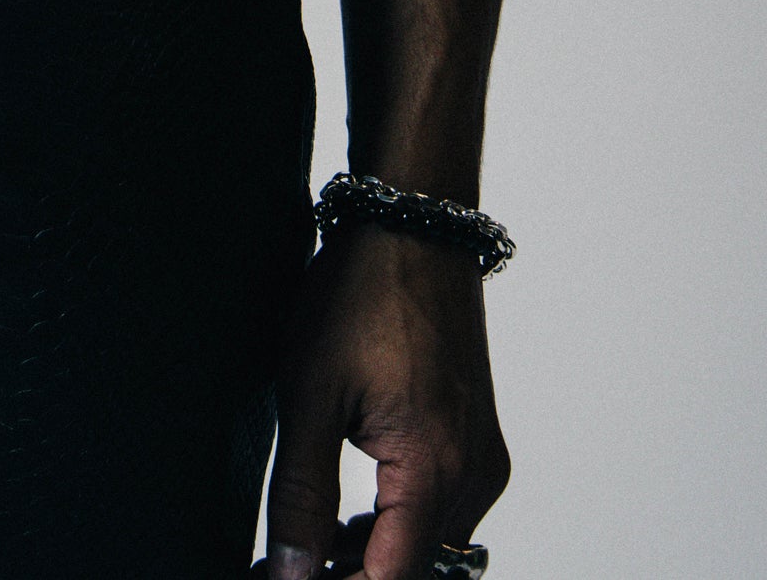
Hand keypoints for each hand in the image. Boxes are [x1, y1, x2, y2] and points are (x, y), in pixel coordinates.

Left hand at [256, 225, 508, 579]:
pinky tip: (345, 515)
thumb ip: (299, 495)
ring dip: (373, 556)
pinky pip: (443, 509)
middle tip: (284, 563)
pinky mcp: (478, 439)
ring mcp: (482, 457)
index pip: (391, 579)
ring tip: (305, 542)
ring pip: (432, 546)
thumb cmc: (360, 293)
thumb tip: (290, 574)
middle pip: (415, 570)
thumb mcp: (308, 393)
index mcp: (435, 469)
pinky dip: (398, 524)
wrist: (413, 223)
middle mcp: (474, 474)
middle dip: (350, 575)